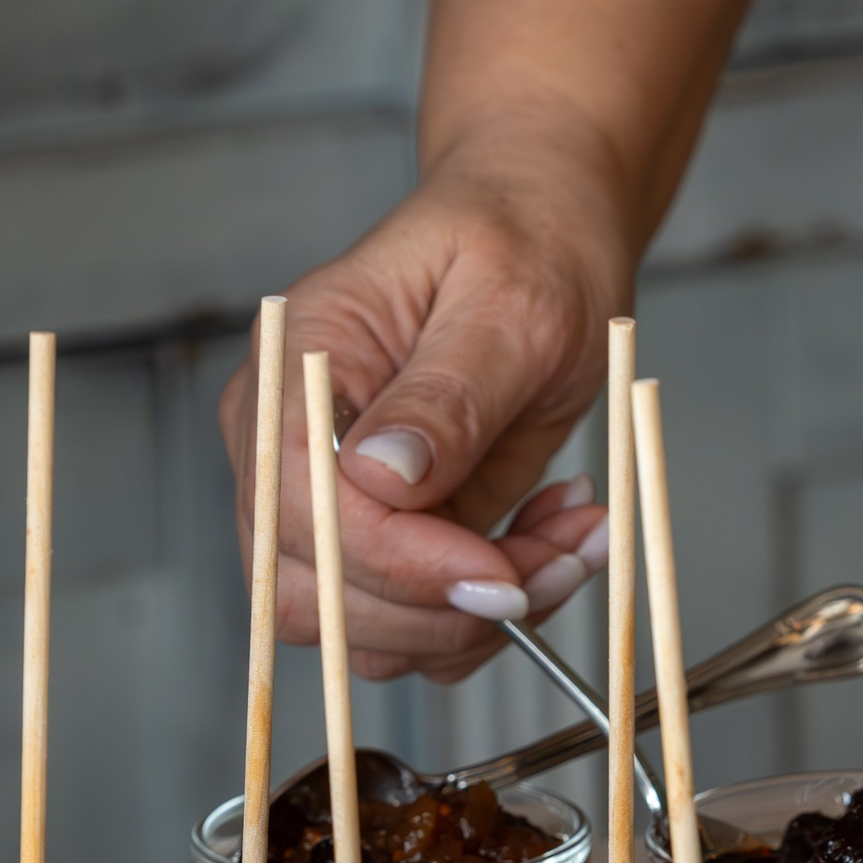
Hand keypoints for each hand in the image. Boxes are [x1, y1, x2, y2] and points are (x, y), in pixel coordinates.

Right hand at [217, 120, 627, 679]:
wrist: (546, 232)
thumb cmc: (524, 241)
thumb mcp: (509, 303)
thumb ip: (447, 394)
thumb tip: (379, 476)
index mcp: (298, 370)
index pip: (302, 508)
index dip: (398, 564)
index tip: (498, 573)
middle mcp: (291, 445)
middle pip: (317, 596)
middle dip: (444, 609)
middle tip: (557, 561)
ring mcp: (335, 501)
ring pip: (369, 630)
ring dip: (480, 620)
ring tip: (571, 543)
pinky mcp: (392, 537)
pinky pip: (424, 620)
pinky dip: (497, 611)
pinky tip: (556, 542)